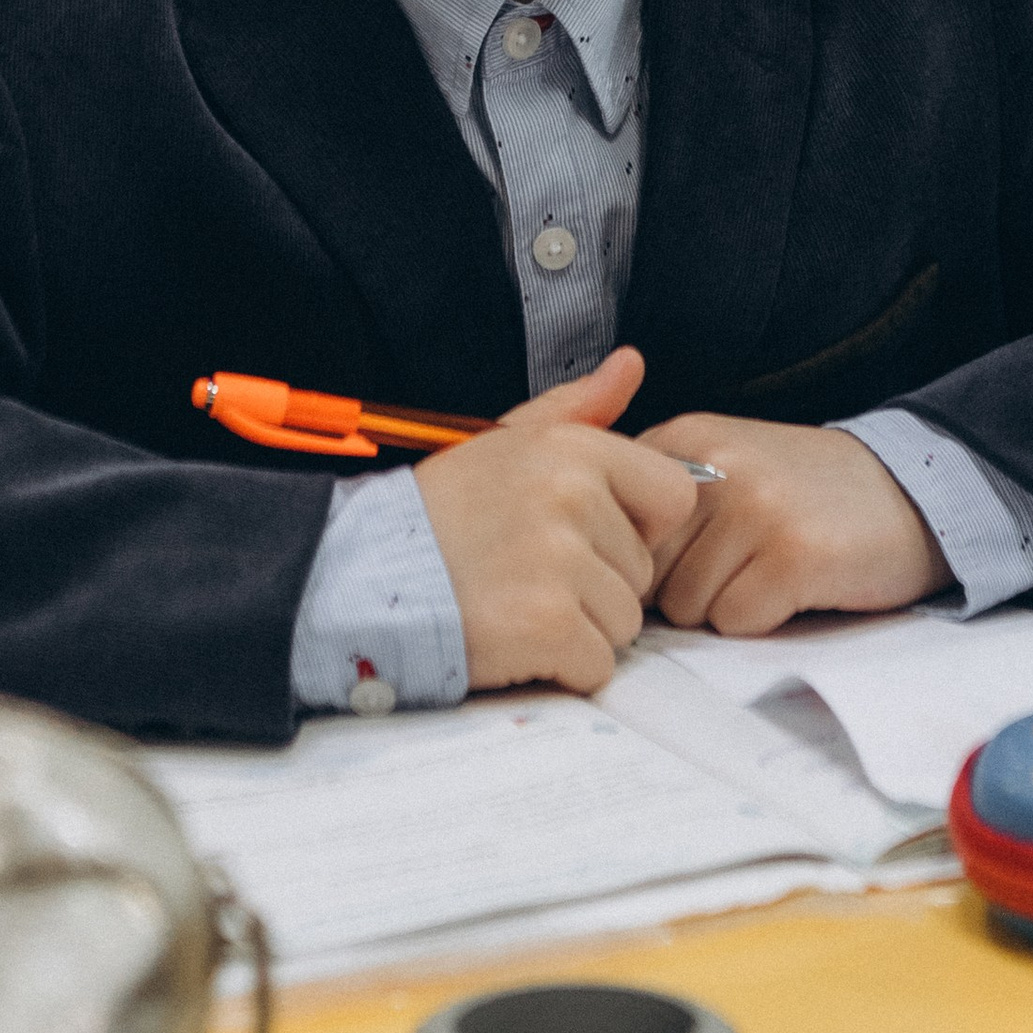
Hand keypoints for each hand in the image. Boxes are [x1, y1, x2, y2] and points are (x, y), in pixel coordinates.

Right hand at [417, 349, 698, 695]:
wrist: (359, 578)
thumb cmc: (438, 516)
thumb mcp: (503, 443)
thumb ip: (575, 408)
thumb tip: (631, 365)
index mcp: (570, 449)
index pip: (673, 495)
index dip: (636, 524)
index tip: (584, 533)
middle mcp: (571, 497)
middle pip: (643, 569)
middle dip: (597, 583)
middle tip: (527, 572)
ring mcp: (560, 562)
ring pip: (624, 622)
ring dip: (579, 628)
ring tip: (515, 603)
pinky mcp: (547, 624)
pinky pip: (597, 664)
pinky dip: (560, 667)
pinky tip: (513, 639)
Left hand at [639, 416, 951, 636]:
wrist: (907, 490)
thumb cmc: (803, 492)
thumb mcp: (720, 464)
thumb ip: (656, 500)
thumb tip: (594, 565)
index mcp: (684, 439)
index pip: (611, 525)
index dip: (640, 559)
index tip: (681, 555)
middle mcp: (713, 467)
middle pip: (644, 574)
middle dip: (683, 587)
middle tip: (738, 564)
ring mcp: (756, 509)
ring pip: (686, 606)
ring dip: (723, 606)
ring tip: (766, 570)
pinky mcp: (795, 557)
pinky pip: (736, 621)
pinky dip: (761, 620)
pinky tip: (793, 587)